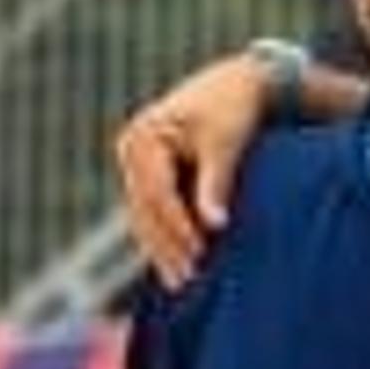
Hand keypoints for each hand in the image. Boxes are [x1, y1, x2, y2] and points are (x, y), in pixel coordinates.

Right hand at [117, 51, 283, 287]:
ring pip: (145, 216)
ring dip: (162, 250)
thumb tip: (215, 225)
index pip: (157, 194)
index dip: (178, 226)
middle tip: (187, 281)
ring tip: (181, 284)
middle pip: (144, 210)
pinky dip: (165, 237)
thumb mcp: (226, 143)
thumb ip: (216, 183)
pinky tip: (178, 264)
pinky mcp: (151, 174)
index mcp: (144, 139)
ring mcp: (136, 164)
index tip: (200, 254)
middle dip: (165, 247)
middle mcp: (132, 151)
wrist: (237, 84)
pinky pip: (154, 212)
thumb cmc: (234, 108)